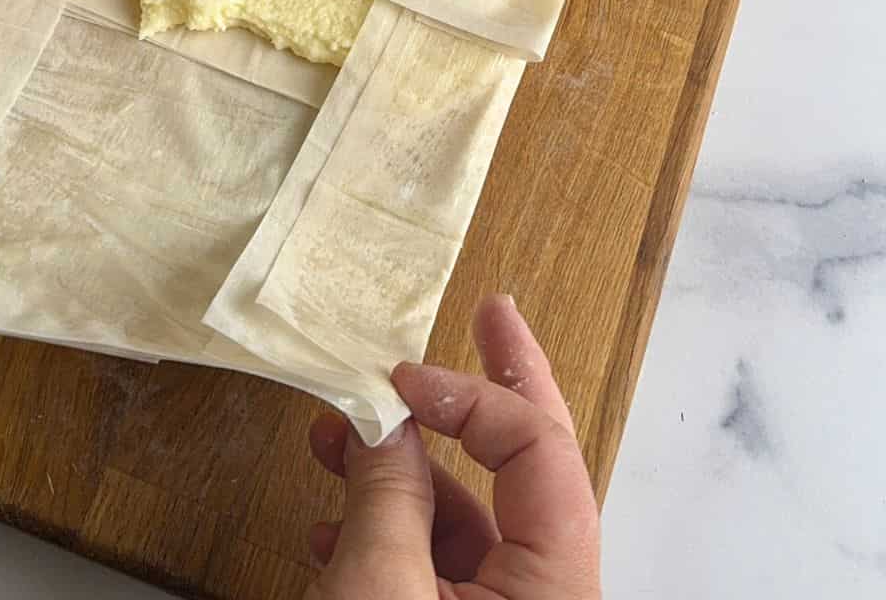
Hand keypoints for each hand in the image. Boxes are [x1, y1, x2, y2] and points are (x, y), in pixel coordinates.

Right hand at [306, 294, 600, 598]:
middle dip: (492, 391)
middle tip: (491, 314)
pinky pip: (433, 564)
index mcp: (553, 586)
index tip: (406, 378)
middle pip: (526, 469)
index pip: (539, 452)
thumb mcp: (380, 587)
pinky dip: (384, 531)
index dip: (474, 399)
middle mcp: (541, 596)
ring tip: (334, 438)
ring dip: (396, 472)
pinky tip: (331, 526)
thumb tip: (383, 421)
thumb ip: (388, 497)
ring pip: (462, 519)